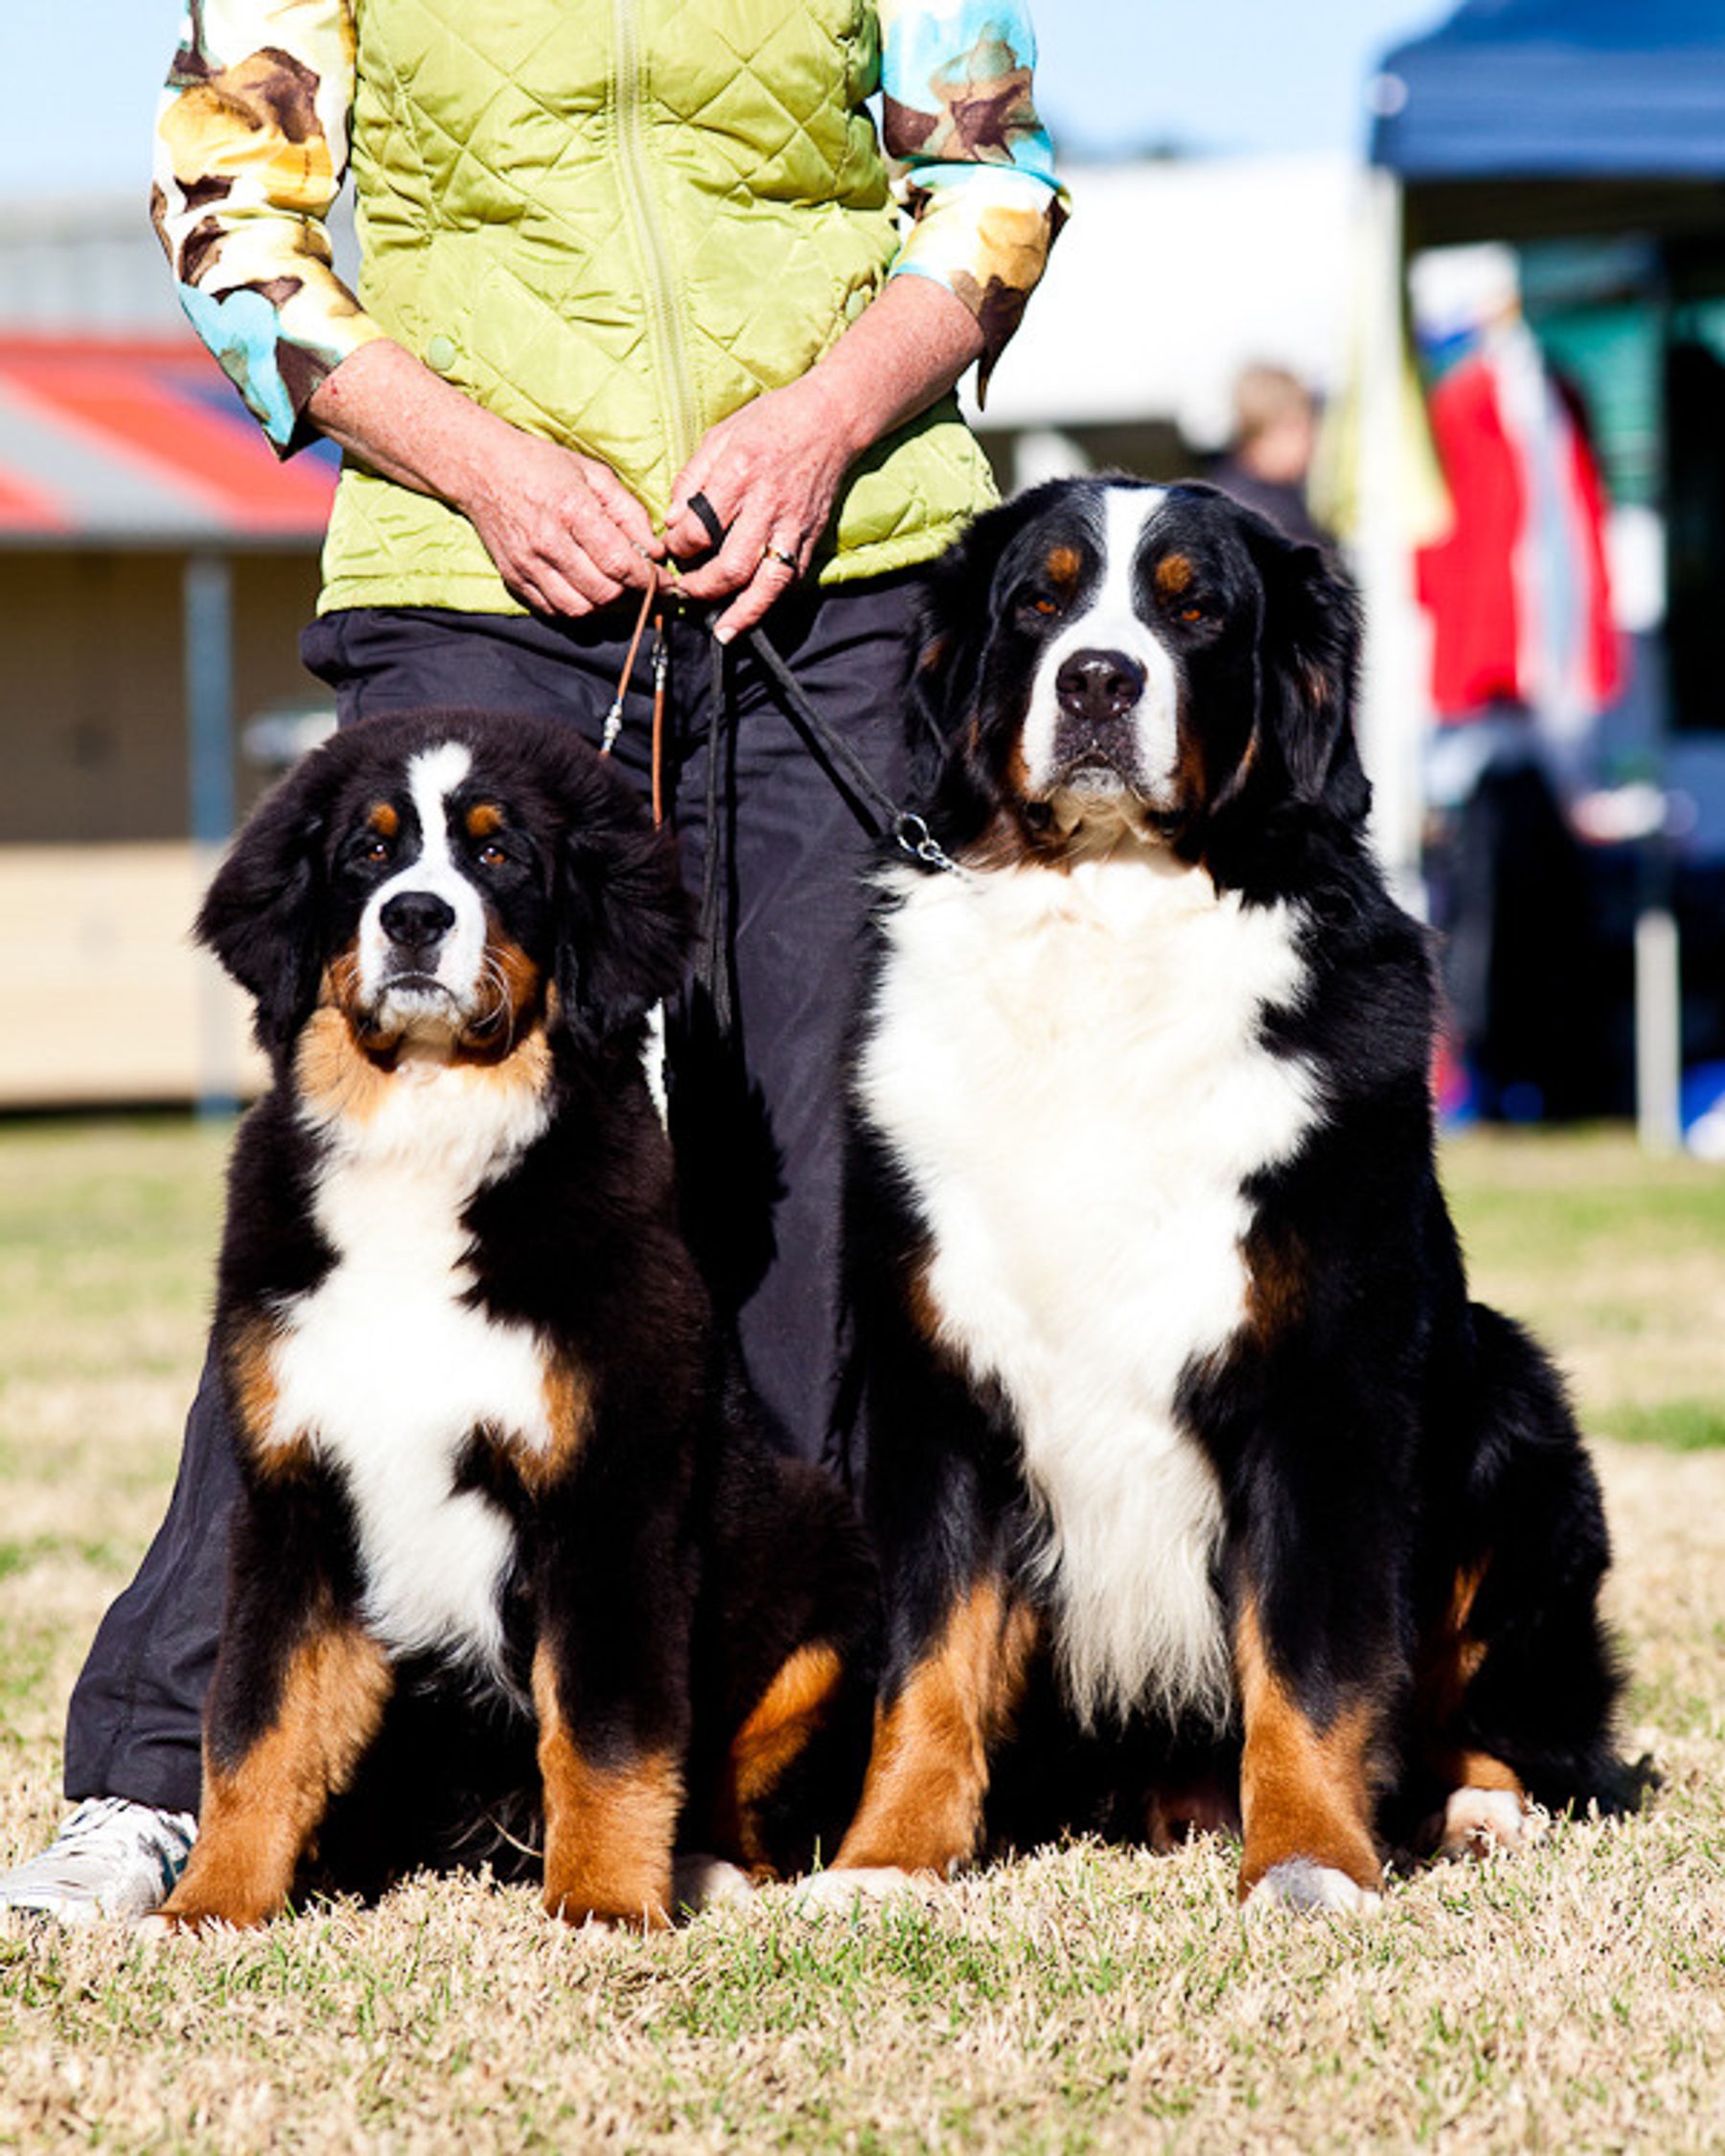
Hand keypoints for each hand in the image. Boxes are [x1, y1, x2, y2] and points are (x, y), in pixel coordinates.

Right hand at [455, 431, 662, 618]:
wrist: (483, 469)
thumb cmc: (543, 466)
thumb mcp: (594, 475)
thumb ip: (629, 512)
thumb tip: (656, 550)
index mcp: (572, 511)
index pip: (620, 563)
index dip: (649, 579)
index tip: (663, 580)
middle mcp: (548, 542)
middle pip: (604, 592)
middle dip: (631, 593)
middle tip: (640, 583)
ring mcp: (527, 564)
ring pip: (580, 609)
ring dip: (604, 605)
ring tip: (614, 587)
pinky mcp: (514, 578)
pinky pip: (554, 611)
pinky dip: (577, 607)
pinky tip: (585, 589)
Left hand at [662, 375, 857, 640]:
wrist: (830, 419)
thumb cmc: (770, 422)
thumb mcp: (720, 436)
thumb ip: (691, 478)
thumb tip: (671, 521)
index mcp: (738, 475)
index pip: (699, 529)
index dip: (679, 547)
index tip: (672, 548)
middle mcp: (766, 505)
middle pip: (731, 566)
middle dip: (703, 588)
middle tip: (686, 593)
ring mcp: (792, 525)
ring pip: (767, 583)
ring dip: (742, 612)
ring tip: (722, 631)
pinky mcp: (811, 536)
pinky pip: (790, 577)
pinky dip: (770, 600)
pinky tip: (752, 613)